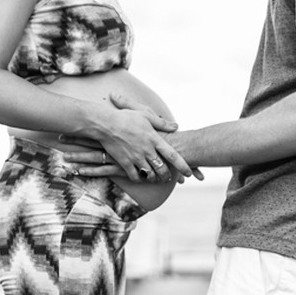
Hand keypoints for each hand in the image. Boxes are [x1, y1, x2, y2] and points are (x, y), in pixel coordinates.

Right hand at [62, 93, 199, 182]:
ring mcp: (136, 158)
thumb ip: (162, 123)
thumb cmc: (126, 118)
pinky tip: (140, 178)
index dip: (183, 165)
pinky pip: (135, 176)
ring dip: (154, 179)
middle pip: (162, 168)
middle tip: (169, 177)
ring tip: (156, 179)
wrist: (106, 124)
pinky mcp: (125, 163)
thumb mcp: (145, 115)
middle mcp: (147, 150)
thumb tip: (176, 126)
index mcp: (154, 139)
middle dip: (167, 175)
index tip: (189, 173)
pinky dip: (139, 179)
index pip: (173, 155)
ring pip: (150, 175)